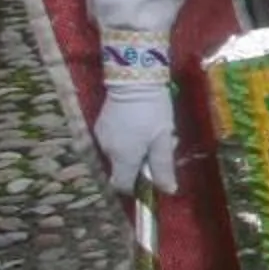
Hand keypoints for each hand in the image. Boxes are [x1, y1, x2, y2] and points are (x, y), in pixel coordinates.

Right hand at [93, 74, 179, 193]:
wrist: (134, 79)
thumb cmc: (152, 110)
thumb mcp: (163, 138)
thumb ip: (163, 166)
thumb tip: (168, 191)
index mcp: (123, 157)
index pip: (122, 185)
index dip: (136, 187)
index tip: (152, 176)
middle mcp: (107, 150)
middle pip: (124, 167)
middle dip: (143, 161)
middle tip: (164, 142)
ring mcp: (101, 137)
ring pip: (120, 153)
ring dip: (137, 148)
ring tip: (154, 129)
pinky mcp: (100, 124)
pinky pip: (114, 140)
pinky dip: (128, 138)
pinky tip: (140, 122)